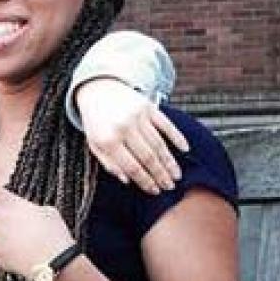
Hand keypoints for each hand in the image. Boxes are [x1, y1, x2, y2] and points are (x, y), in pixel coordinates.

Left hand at [73, 77, 187, 193]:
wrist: (98, 89)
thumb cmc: (97, 122)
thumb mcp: (95, 144)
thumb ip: (109, 163)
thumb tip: (128, 181)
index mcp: (108, 140)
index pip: (132, 167)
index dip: (145, 181)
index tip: (155, 191)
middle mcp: (124, 128)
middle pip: (148, 157)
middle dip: (161, 175)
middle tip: (170, 187)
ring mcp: (137, 116)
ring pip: (159, 144)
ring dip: (170, 162)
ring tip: (177, 175)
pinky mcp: (148, 106)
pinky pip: (166, 124)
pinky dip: (177, 137)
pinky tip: (184, 149)